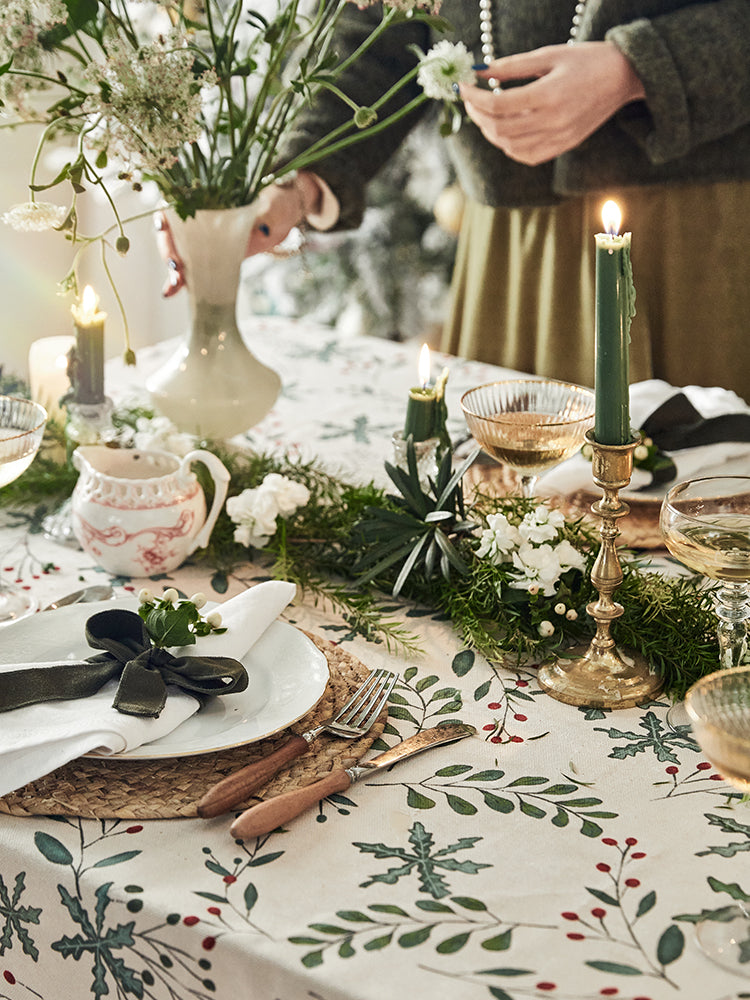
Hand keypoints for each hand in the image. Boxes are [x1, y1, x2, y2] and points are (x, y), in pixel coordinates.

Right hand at [155, 171, 319, 296]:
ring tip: (173, 287)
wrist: (281, 217)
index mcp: (203, 196)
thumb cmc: (273, 202)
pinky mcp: (210, 258)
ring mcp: (202, 239)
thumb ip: (264, 214)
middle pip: (170, 233)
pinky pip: (192, 270)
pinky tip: (172, 292)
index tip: (163, 229)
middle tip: (175, 269)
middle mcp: (197, 217)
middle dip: (168, 251)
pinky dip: (182, 282)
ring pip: (178, 254)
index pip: (171, 204)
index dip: (163, 217)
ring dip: (173, 271)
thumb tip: (262, 229)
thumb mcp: (270, 205)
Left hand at [458, 41, 645, 165]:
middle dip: (478, 115)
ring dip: (491, 133)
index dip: (475, 98)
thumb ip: (511, 66)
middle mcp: (554, 121)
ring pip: (510, 147)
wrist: (623, 77)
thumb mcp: (548, 55)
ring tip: (484, 115)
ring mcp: (559, 138)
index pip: (499, 105)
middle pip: (500, 128)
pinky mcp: (563, 146)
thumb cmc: (586, 60)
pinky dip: (509, 147)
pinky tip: (504, 131)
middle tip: (471, 101)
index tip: (463, 88)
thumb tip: (479, 72)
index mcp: (549, 95)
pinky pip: (527, 156)